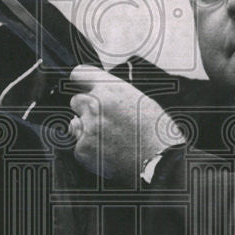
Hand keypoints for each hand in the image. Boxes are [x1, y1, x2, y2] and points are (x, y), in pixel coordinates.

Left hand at [68, 64, 185, 180]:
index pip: (79, 73)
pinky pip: (78, 146)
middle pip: (76, 101)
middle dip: (86, 110)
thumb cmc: (157, 131)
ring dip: (86, 130)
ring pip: (75, 124)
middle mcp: (95, 104)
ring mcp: (87, 127)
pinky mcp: (82, 148)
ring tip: (109, 140)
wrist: (159, 161)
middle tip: (104, 122)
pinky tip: (107, 154)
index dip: (81, 82)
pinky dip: (90, 151)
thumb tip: (100, 95)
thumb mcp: (140, 100)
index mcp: (110, 88)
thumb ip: (115, 95)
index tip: (83, 88)